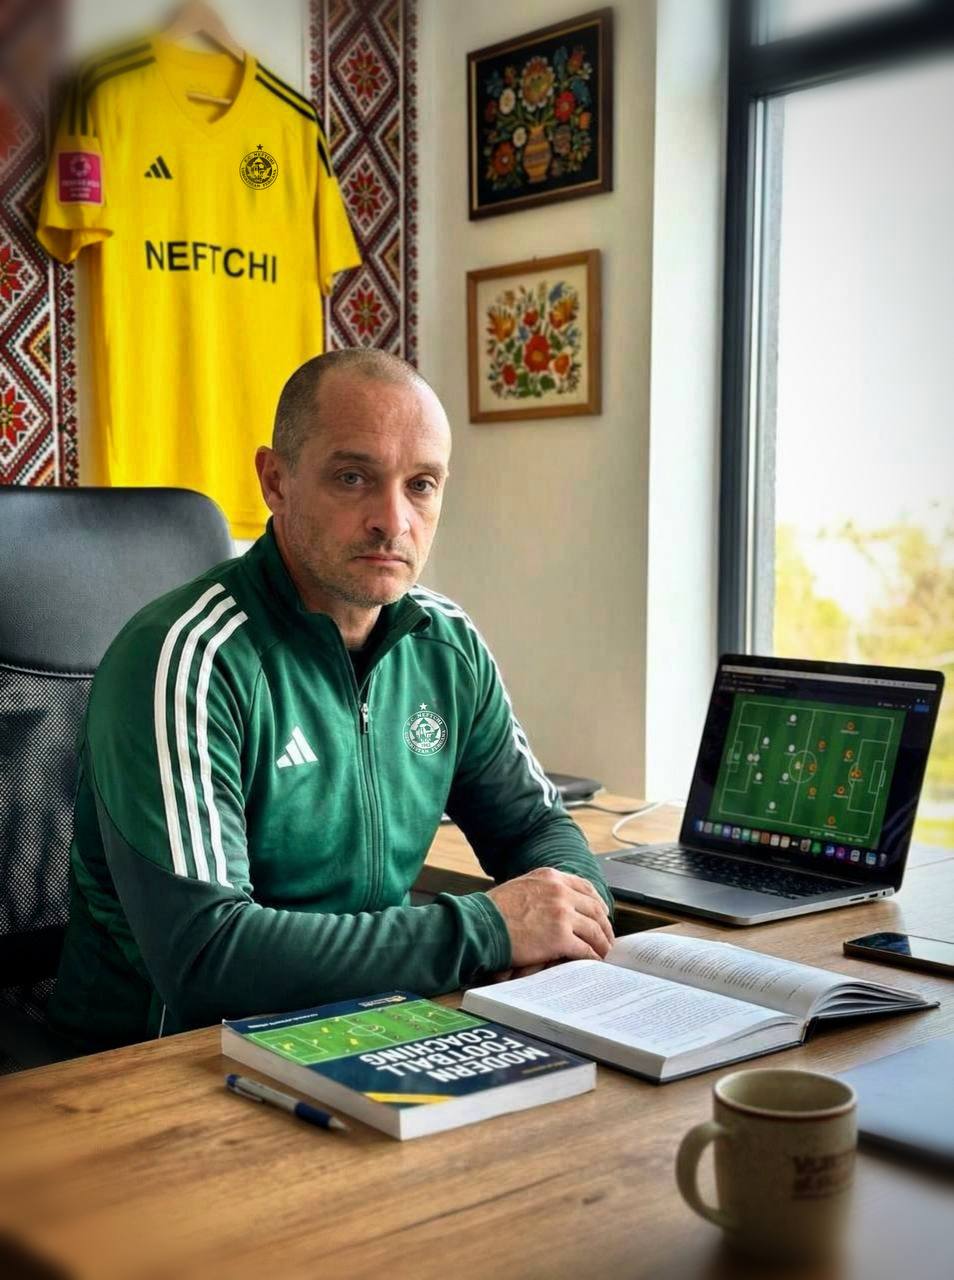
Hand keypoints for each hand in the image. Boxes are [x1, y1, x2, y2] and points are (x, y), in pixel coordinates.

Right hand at [485, 866, 614, 967]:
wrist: (480, 925)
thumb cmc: (492, 911)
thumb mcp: (520, 887)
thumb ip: (541, 891)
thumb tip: (557, 905)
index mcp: (550, 877)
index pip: (584, 887)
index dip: (597, 902)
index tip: (602, 913)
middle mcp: (560, 892)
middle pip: (594, 908)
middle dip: (604, 925)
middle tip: (607, 938)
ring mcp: (561, 914)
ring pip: (594, 930)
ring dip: (602, 943)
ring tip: (603, 953)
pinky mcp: (560, 937)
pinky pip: (585, 949)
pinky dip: (593, 957)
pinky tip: (593, 962)